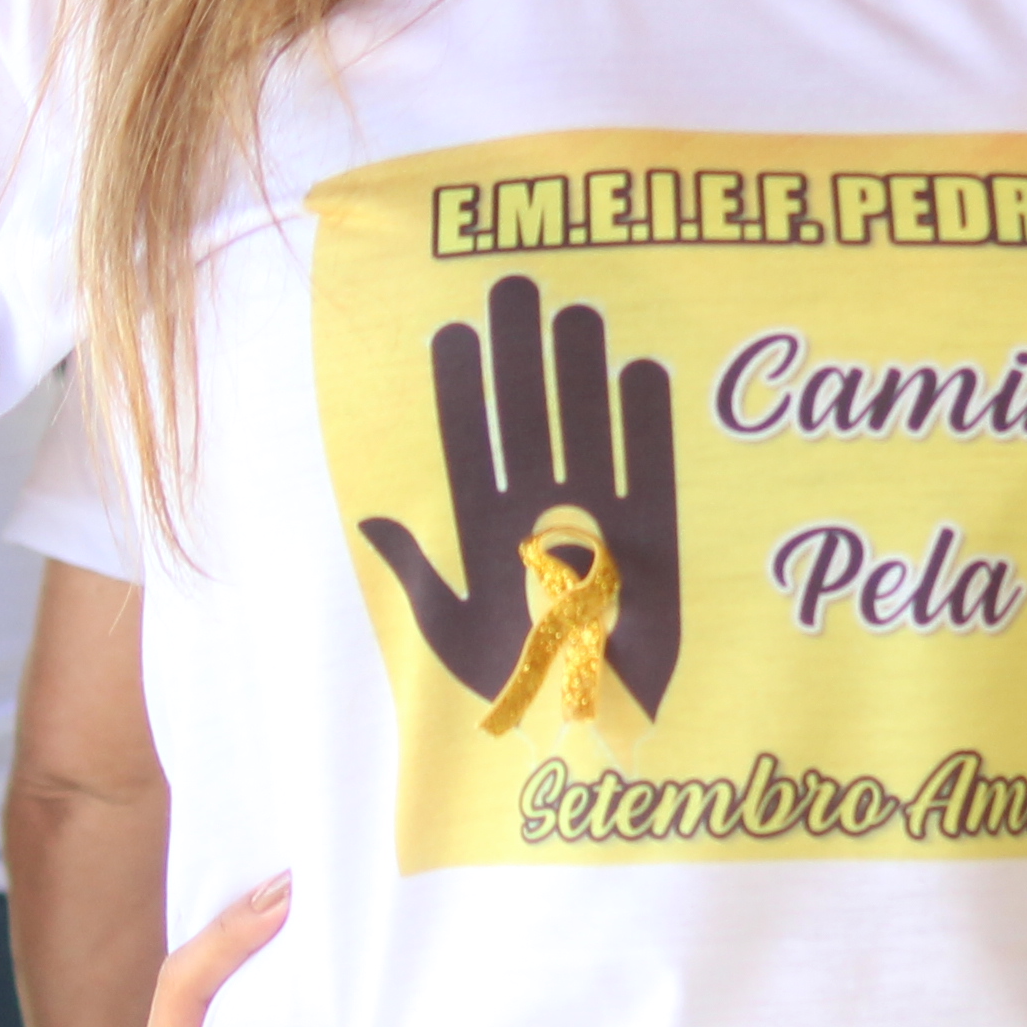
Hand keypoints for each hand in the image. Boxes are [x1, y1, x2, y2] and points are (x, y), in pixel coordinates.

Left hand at [356, 275, 683, 714]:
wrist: (591, 738)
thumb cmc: (514, 692)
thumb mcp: (447, 639)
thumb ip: (418, 576)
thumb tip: (373, 517)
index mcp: (486, 531)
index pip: (469, 444)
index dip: (461, 389)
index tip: (450, 329)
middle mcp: (542, 514)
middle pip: (529, 419)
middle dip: (521, 357)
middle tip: (515, 287)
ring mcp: (599, 521)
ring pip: (587, 432)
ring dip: (580, 375)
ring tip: (575, 310)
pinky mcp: (653, 542)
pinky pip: (649, 473)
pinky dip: (646, 427)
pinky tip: (642, 369)